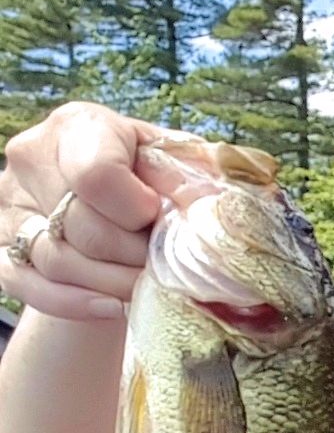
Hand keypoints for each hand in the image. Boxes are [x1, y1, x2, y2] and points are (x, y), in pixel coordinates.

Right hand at [0, 102, 175, 319]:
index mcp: (80, 126)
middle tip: (162, 262)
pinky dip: (76, 303)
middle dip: (133, 254)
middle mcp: (33, 158)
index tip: (157, 218)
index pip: (96, 173)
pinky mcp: (2, 246)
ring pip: (58, 260)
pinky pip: (30, 285)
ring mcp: (11, 204)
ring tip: (147, 285)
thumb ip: (195, 174)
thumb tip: (213, 203)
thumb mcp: (182, 165)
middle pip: (81, 224)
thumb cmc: (156, 182)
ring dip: (112, 282)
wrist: (117, 213)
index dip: (135, 208)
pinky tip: (113, 306)